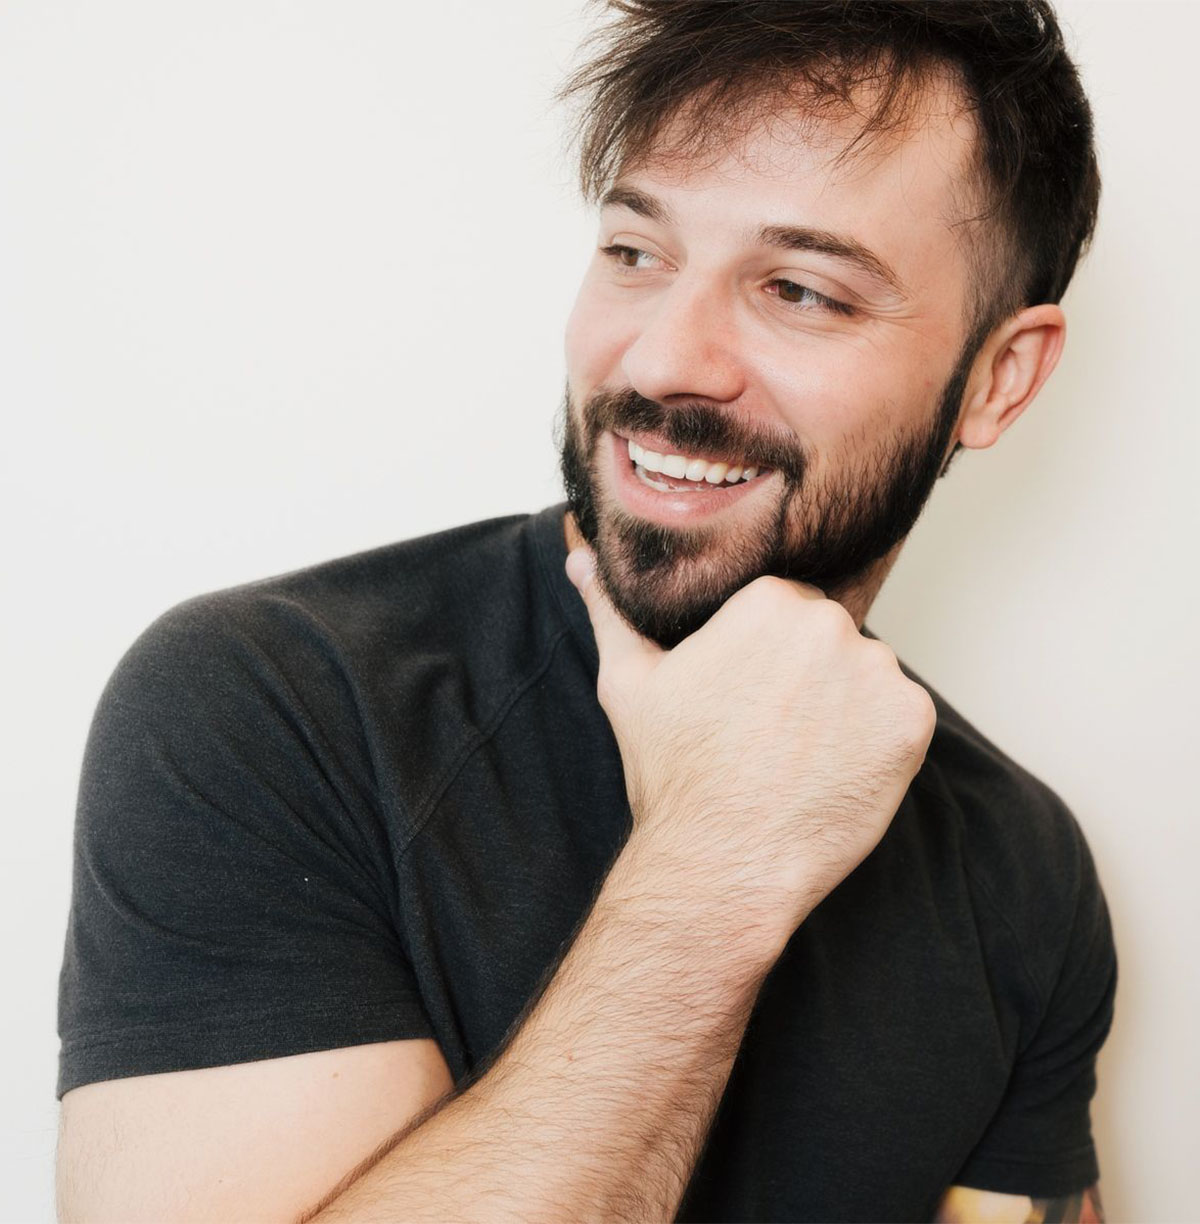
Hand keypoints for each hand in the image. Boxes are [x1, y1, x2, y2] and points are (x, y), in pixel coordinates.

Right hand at [566, 547, 935, 936]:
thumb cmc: (674, 774)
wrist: (722, 864)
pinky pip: (901, 716)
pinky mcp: (912, 723)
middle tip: (768, 730)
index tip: (743, 697)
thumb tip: (579, 562)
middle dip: (805, 675)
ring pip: (865, 676)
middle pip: (827, 637)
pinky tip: (832, 770)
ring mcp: (878, 674)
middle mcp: (830, 624)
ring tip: (798, 754)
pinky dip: (877, 741)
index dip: (762, 656)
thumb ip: (611, 611)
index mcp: (769, 600)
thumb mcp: (628, 683)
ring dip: (843, 706)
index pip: (783, 608)